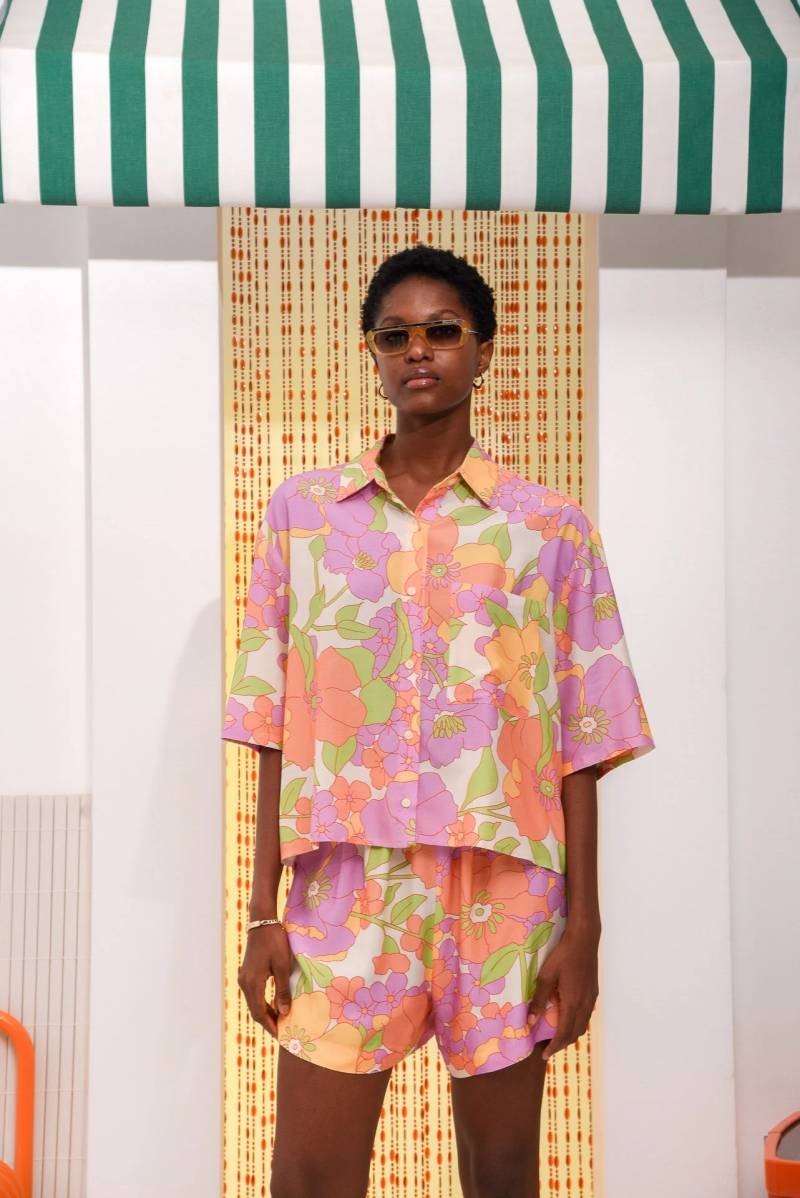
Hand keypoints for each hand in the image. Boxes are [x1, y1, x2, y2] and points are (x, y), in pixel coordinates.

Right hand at [237, 923, 294, 1038]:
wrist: (262, 922)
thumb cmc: (274, 941)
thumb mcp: (282, 965)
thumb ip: (282, 990)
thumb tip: (284, 1012)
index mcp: (252, 983)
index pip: (260, 1013)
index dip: (270, 1026)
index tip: (281, 1037)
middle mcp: (244, 983)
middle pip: (255, 1010)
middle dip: (268, 1022)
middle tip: (283, 1032)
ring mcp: (244, 978)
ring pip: (254, 1003)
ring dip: (266, 1013)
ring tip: (281, 1021)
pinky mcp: (247, 973)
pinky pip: (254, 994)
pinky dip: (263, 1003)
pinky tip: (274, 1005)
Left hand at [527, 926, 599, 1060]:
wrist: (584, 940)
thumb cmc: (563, 956)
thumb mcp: (546, 976)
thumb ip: (538, 999)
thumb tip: (530, 1022)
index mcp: (573, 1003)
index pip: (563, 1034)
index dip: (554, 1047)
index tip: (544, 1055)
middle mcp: (585, 1005)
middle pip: (575, 1033)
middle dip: (562, 1044)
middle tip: (548, 1048)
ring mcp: (591, 998)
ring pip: (582, 1025)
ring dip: (570, 1034)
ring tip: (557, 1036)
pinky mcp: (593, 991)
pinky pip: (586, 1015)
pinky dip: (577, 1023)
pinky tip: (569, 1018)